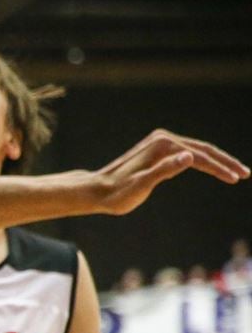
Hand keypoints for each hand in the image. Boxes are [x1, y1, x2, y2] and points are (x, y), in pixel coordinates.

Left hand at [92, 129, 248, 214]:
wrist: (96, 191)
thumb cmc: (117, 193)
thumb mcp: (142, 185)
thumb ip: (165, 170)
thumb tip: (190, 156)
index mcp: (162, 145)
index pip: (200, 156)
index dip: (220, 168)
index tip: (237, 179)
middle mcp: (162, 139)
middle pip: (203, 149)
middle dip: (226, 162)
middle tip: (246, 174)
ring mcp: (159, 142)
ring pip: (197, 150)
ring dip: (217, 161)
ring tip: (235, 173)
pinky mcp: (157, 149)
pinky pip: (187, 153)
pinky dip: (203, 161)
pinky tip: (212, 168)